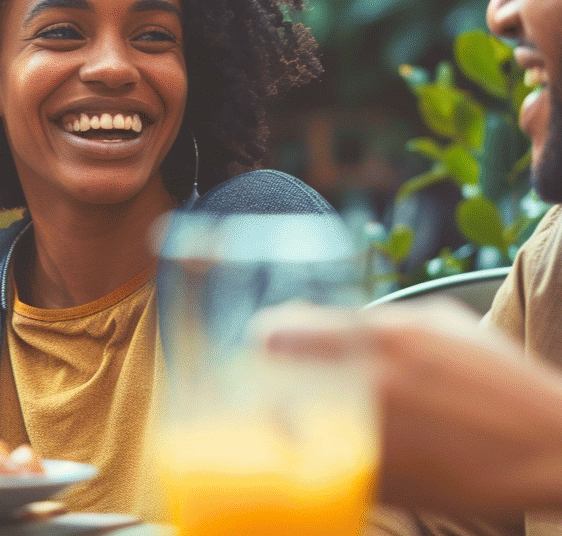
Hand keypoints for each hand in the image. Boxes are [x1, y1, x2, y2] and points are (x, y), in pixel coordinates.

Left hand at [262, 299, 561, 512]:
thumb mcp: (442, 328)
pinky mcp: (378, 479)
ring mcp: (373, 432)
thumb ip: (377, 322)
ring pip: (285, 427)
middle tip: (276, 388)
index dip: (267, 341)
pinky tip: (325, 453)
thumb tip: (320, 320)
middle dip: (268, 381)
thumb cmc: (501, 384)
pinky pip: (317, 468)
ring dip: (283, 422)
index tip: (268, 349)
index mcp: (385, 337)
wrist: (552, 450)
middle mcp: (371, 381)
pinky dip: (311, 460)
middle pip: (271, 378)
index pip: (280, 332)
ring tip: (296, 422)